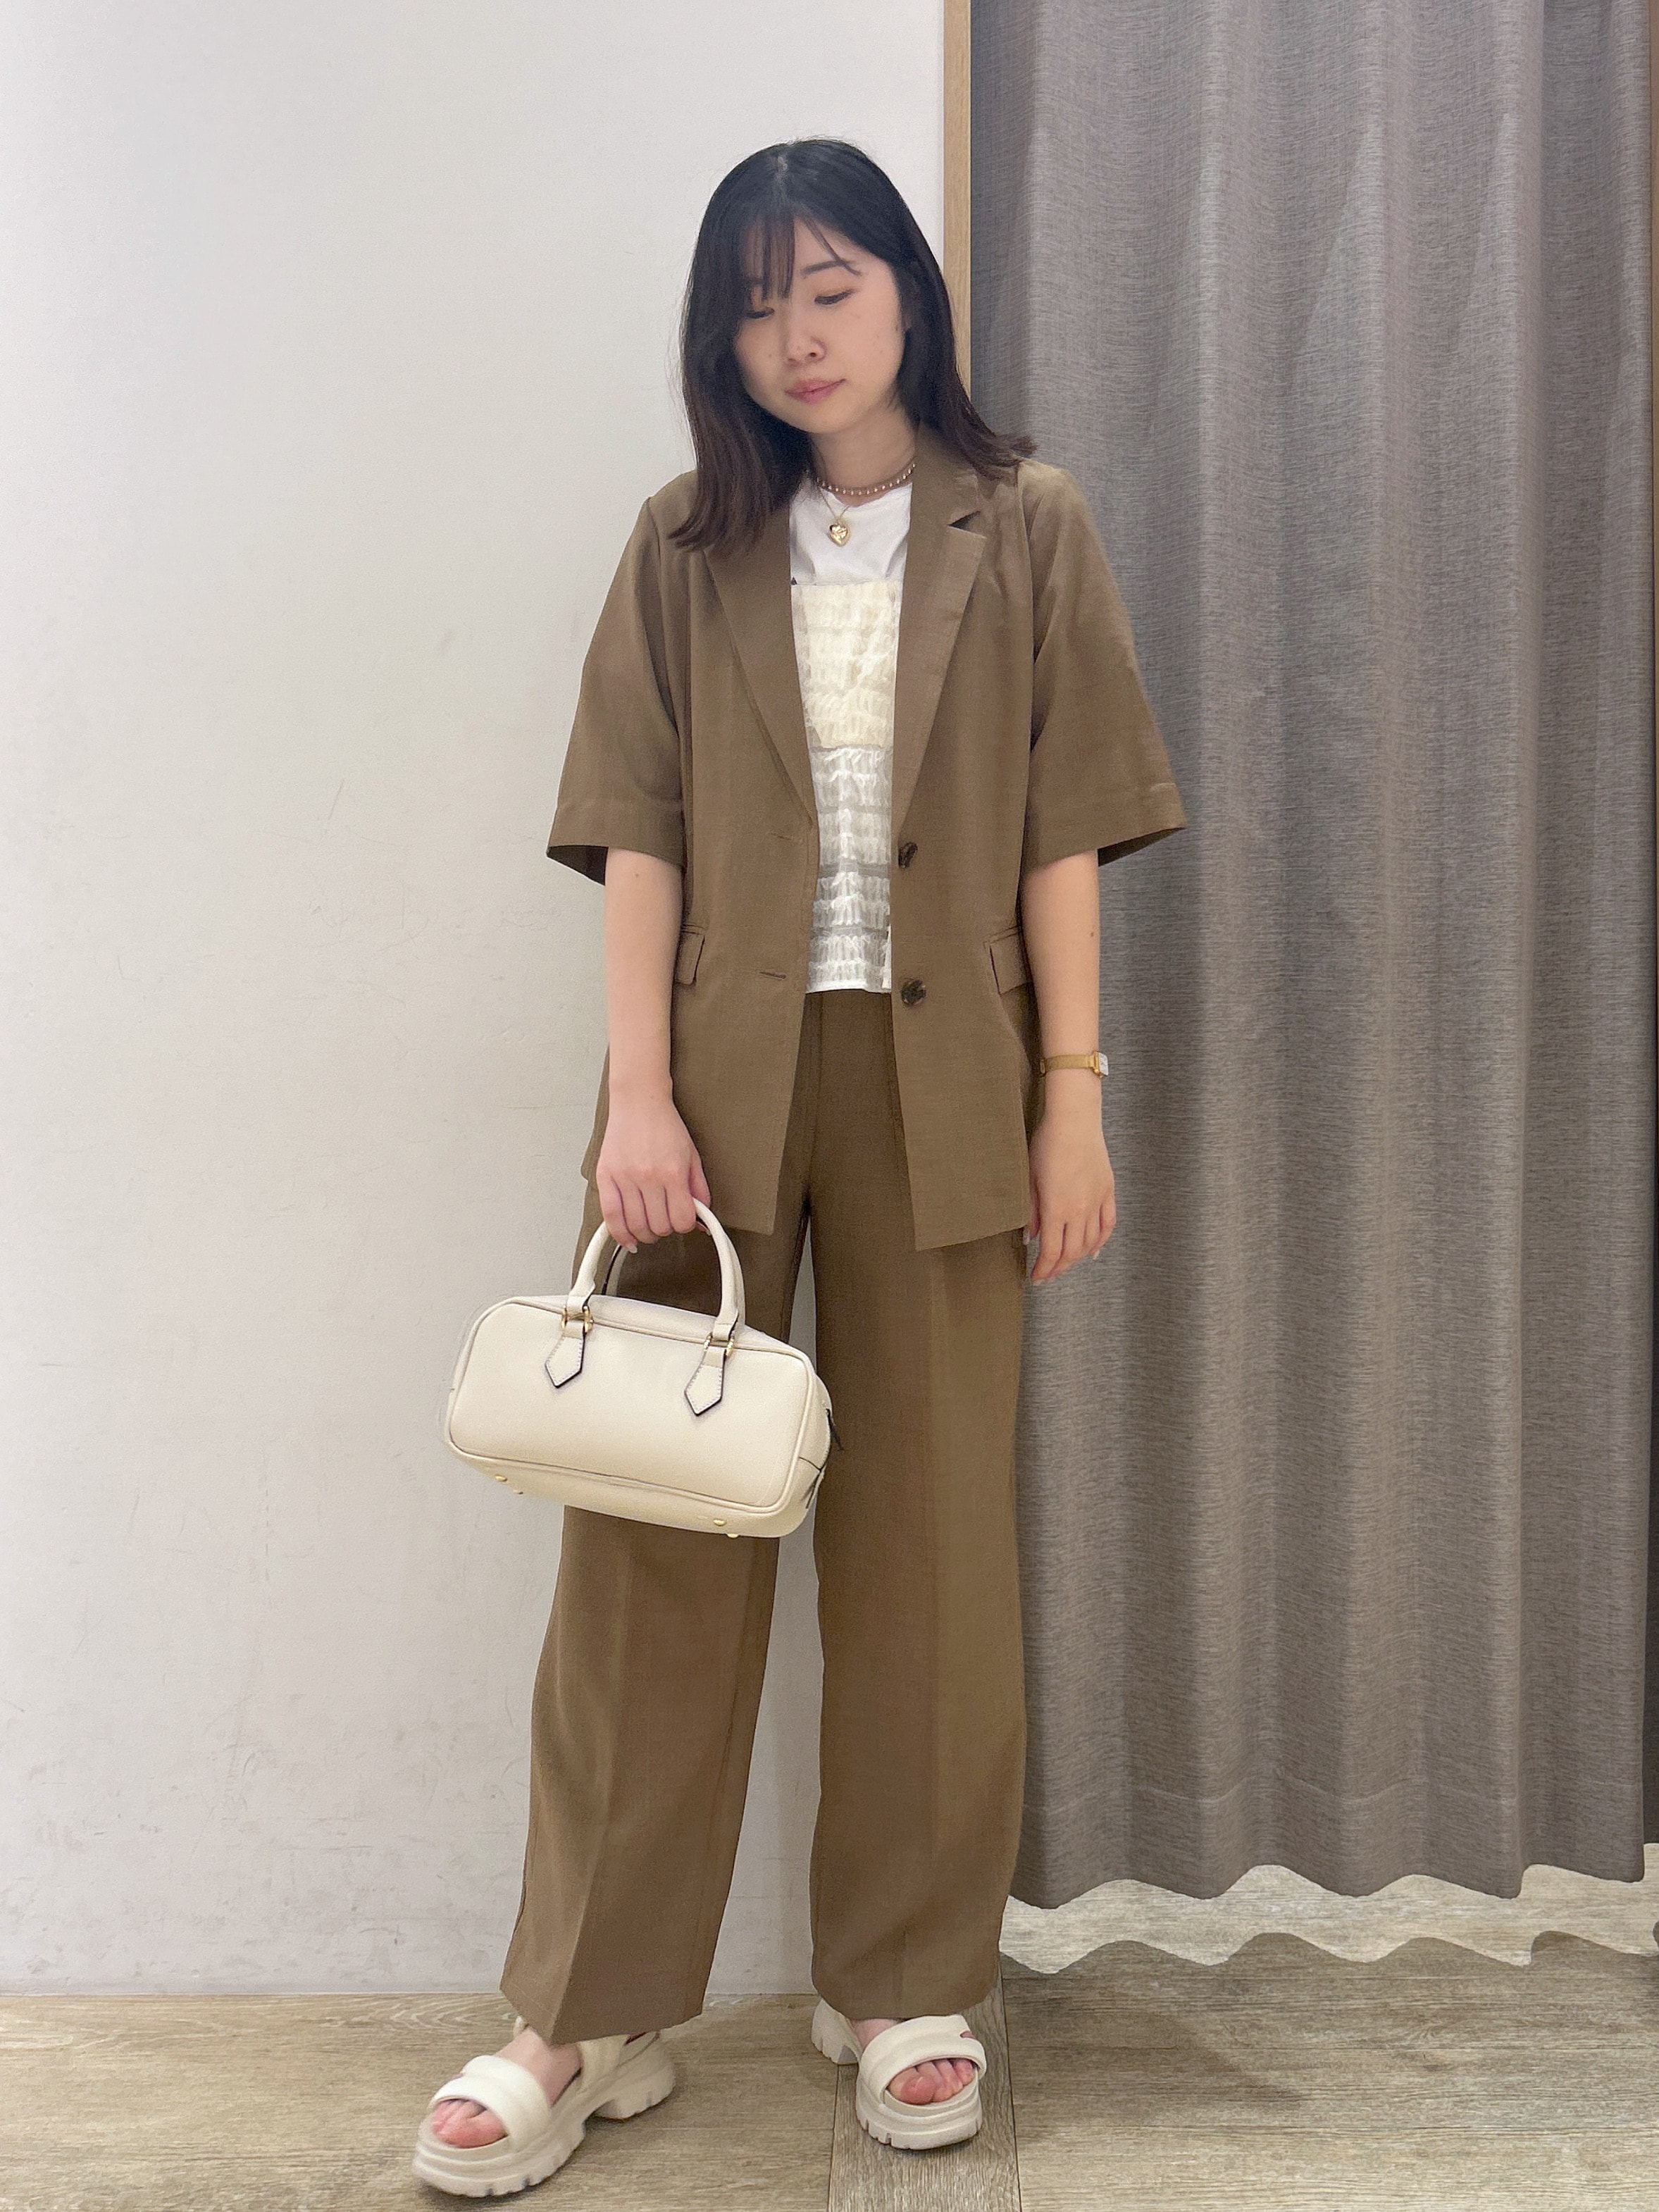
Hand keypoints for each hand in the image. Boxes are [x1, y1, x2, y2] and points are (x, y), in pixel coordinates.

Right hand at [593, 1085, 711, 1251]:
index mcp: (673, 1172)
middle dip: (666, 1229)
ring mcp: (624, 1177)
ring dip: (645, 1234)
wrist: (639, 1102)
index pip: (681, 1220)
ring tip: (649, 1228)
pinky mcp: (605, 1176)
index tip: (683, 1220)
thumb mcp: (693, 1157)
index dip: (685, 1225)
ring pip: (636, 1226)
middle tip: (665, 1220)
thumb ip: (699, 1190)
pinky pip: (609, 1216)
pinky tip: (627, 1239)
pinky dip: (619, 1234)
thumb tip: (703, 1221)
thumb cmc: (666, 1127)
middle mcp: (648, 1177)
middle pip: (659, 1226)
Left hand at [1025, 1080, 1114, 1283]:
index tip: (1036, 1278)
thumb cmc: (1047, 1144)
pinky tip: (1092, 1251)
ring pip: (1090, 1242)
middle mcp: (1080, 1210)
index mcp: (1056, 1208)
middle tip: (1048, 1275)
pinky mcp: (1108, 1191)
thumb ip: (1031, 1211)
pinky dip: (1101, 1241)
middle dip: (1058, 1268)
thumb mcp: (1030, 1178)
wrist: (1074, 1121)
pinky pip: (1108, 1225)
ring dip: (1077, 1258)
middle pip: (1071, 1252)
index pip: (1052, 1251)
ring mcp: (1097, 1202)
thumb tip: (1030, 1237)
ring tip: (1065, 1265)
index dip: (1044, 1269)